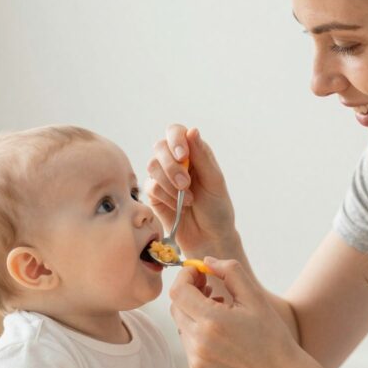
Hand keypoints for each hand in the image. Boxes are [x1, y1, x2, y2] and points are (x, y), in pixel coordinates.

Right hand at [145, 126, 238, 258]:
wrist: (208, 237)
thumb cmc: (216, 208)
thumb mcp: (214, 182)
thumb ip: (202, 157)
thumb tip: (192, 130)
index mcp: (193, 152)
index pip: (175, 132)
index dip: (175, 140)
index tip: (183, 156)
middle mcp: (176, 161)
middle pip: (160, 147)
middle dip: (172, 166)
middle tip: (186, 184)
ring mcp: (162, 176)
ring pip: (152, 166)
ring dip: (169, 184)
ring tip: (188, 200)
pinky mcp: (154, 193)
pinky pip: (150, 187)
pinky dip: (166, 197)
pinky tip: (179, 207)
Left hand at [169, 257, 314, 367]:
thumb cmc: (272, 335)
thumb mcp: (255, 298)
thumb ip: (230, 272)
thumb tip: (206, 260)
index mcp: (213, 322)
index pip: (179, 291)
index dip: (185, 276)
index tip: (200, 272)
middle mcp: (199, 343)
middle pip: (176, 306)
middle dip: (189, 292)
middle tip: (210, 288)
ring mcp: (196, 360)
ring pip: (181, 324)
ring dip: (194, 312)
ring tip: (220, 311)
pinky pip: (188, 342)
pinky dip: (198, 332)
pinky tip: (220, 332)